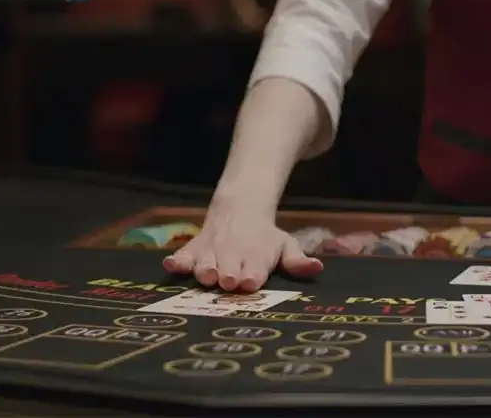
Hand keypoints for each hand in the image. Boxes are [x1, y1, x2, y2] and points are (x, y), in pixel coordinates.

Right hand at [163, 197, 322, 290]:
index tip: (251, 281)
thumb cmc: (265, 238)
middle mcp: (232, 257)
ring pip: (204, 264)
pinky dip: (177, 261)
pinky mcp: (193, 250)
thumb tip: (317, 267)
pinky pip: (182, 256)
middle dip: (228, 276)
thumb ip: (297, 260)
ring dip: (205, 270)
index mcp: (256, 259)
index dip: (252, 276)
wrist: (239, 210)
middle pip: (227, 270)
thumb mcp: (285, 244)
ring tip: (206, 275)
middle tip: (227, 280)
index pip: (254, 271)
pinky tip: (172, 265)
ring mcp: (211, 254)